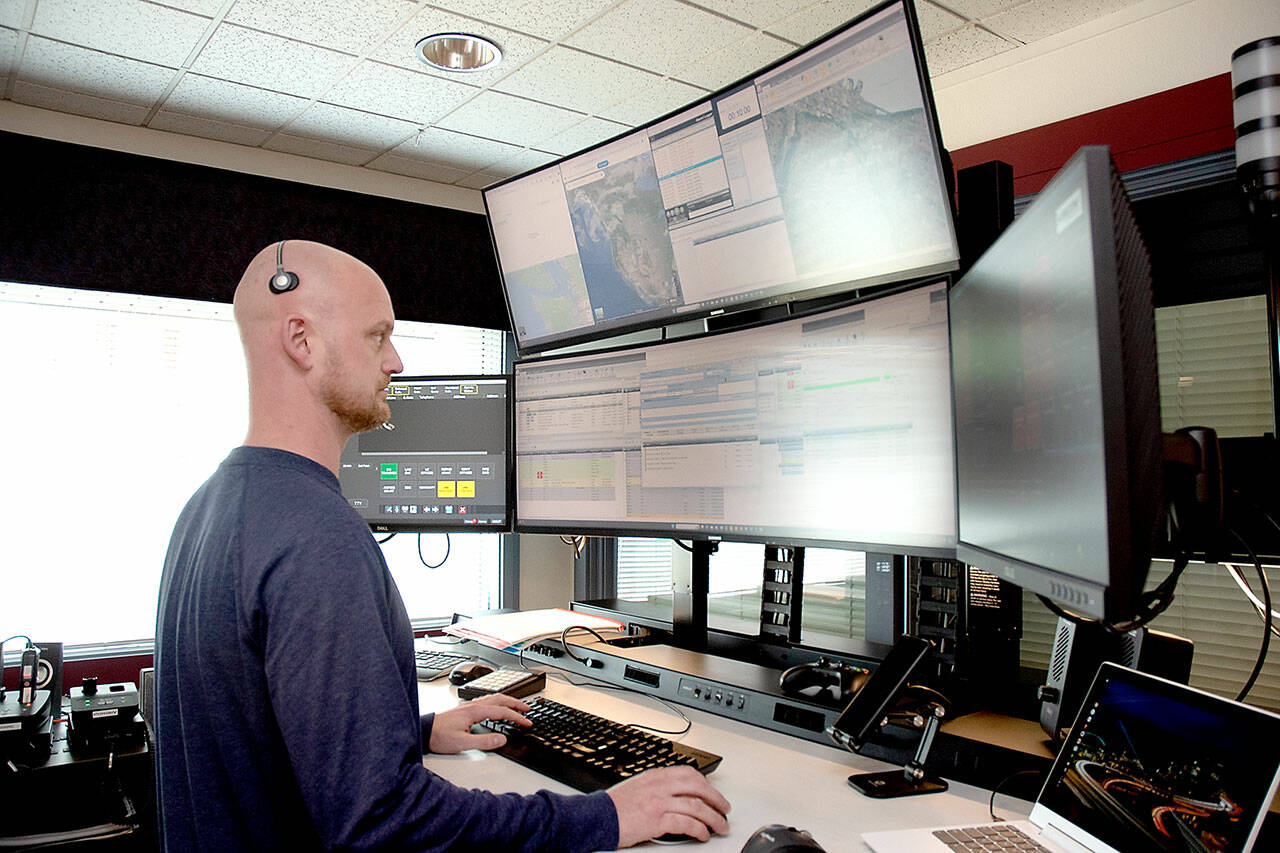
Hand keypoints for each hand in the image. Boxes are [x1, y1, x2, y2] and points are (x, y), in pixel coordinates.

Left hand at [428, 693, 530, 754]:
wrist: (423, 731)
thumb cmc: (439, 737)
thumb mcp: (463, 743)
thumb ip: (484, 741)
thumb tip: (502, 739)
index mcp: (475, 711)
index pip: (502, 711)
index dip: (517, 717)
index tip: (527, 722)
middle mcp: (472, 706)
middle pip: (500, 699)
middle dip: (516, 703)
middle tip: (528, 709)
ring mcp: (468, 706)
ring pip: (492, 699)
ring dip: (507, 701)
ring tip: (516, 707)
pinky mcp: (464, 710)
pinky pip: (485, 702)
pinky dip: (497, 703)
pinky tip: (496, 709)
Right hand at [608, 765, 730, 846]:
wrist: (598, 816)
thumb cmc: (615, 805)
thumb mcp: (638, 786)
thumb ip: (658, 787)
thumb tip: (676, 794)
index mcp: (656, 775)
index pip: (689, 773)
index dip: (706, 784)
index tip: (713, 793)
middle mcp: (660, 785)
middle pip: (698, 787)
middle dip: (716, 799)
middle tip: (725, 809)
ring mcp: (659, 802)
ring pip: (696, 806)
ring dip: (713, 818)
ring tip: (720, 826)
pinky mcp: (657, 820)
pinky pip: (686, 823)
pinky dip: (699, 829)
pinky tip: (703, 834)